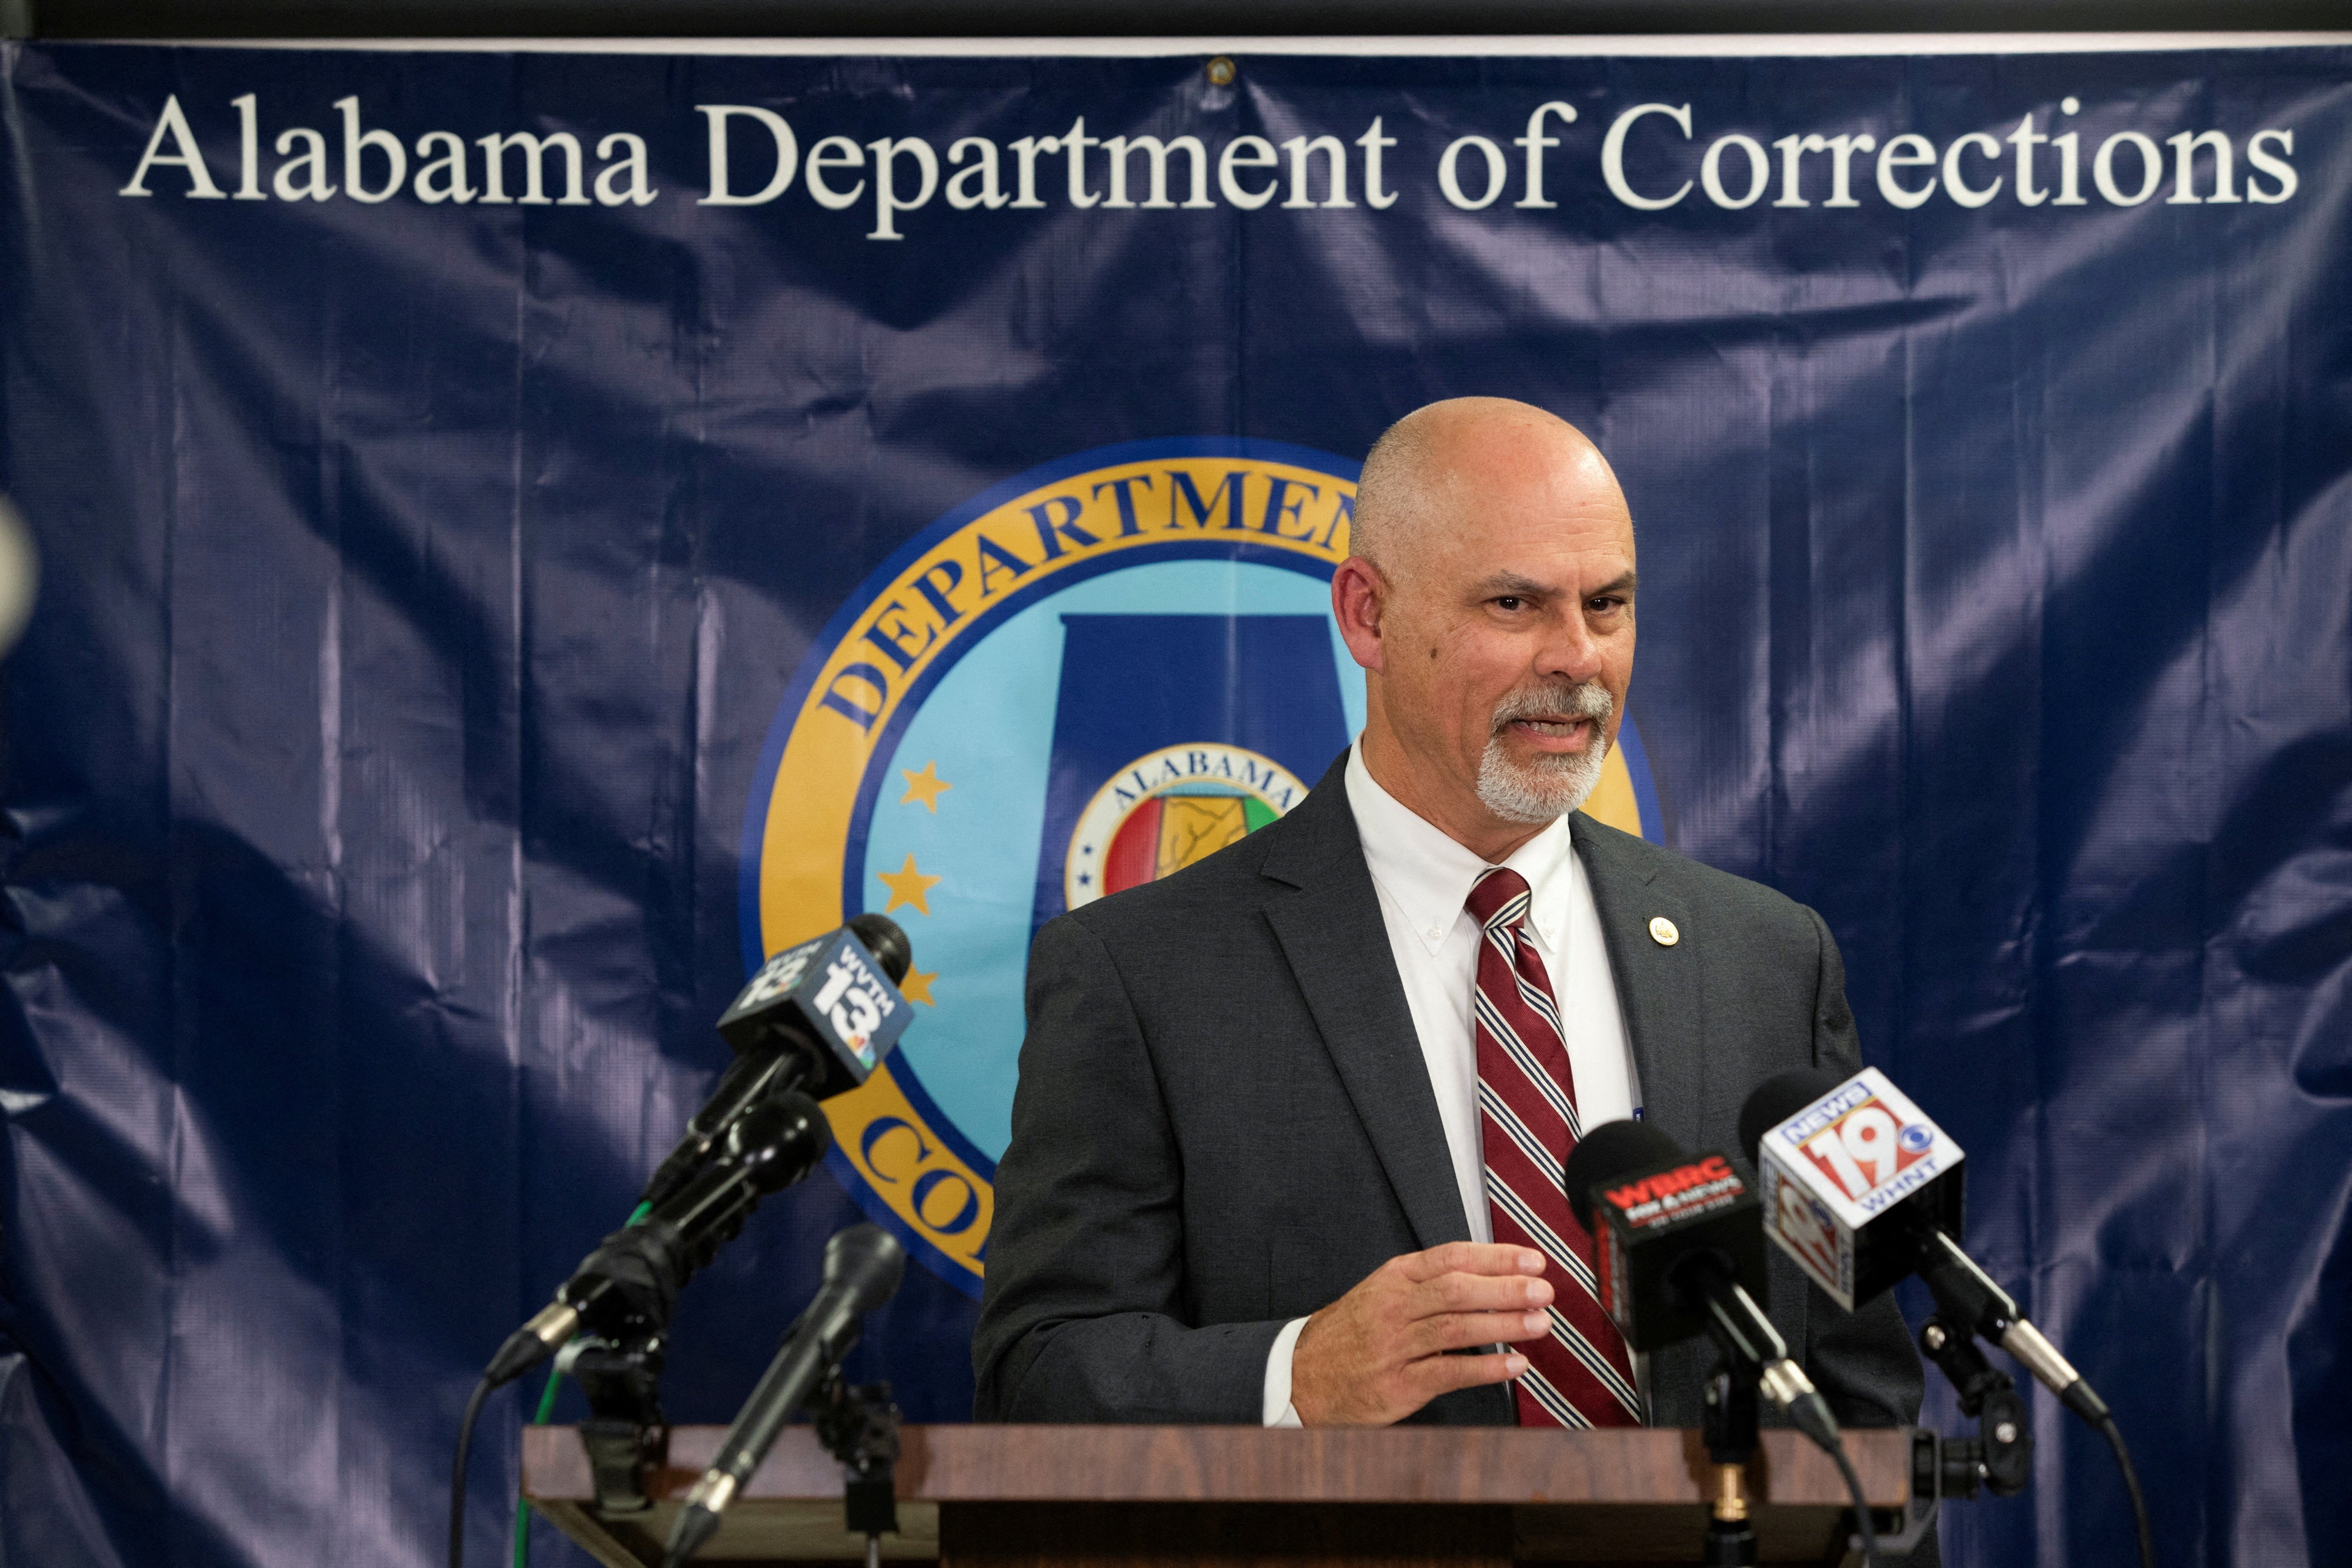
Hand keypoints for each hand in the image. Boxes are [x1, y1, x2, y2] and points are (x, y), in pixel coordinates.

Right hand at [1289, 1242, 1551, 1426]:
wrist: (1302, 1375)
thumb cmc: (1352, 1332)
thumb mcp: (1382, 1292)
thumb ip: (1429, 1284)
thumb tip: (1491, 1277)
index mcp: (1394, 1278)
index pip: (1452, 1257)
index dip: (1496, 1257)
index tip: (1532, 1260)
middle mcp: (1394, 1307)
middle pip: (1458, 1290)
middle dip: (1506, 1288)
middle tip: (1544, 1291)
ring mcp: (1395, 1346)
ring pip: (1457, 1329)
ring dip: (1504, 1325)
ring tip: (1539, 1323)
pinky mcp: (1398, 1385)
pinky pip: (1449, 1373)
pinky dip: (1486, 1369)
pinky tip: (1515, 1364)